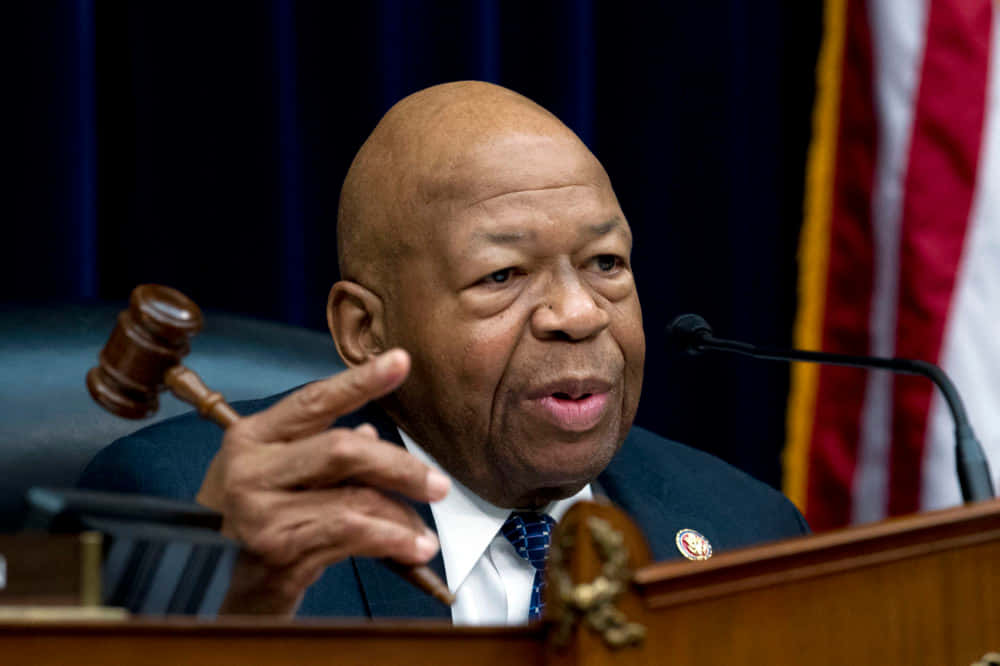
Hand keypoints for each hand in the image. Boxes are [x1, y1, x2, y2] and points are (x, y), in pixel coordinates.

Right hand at [196, 349, 450, 613]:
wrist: (216, 590)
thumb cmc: (255, 523)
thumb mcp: (276, 478)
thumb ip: (320, 454)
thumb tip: (370, 435)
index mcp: (251, 437)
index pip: (314, 400)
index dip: (360, 380)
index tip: (400, 361)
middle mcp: (250, 469)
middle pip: (343, 449)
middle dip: (400, 467)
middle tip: (438, 485)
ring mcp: (260, 512)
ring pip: (355, 499)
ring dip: (401, 516)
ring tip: (425, 535)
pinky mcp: (277, 551)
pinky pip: (351, 535)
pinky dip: (391, 541)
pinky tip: (411, 550)